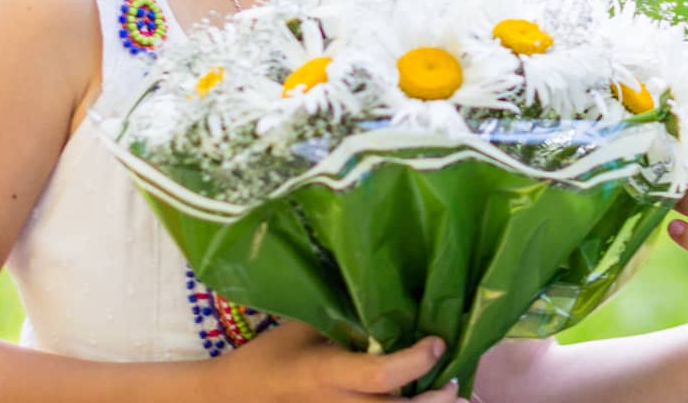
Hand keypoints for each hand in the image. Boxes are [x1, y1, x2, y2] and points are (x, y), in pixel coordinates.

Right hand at [214, 319, 468, 401]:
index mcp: (325, 374)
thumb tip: (393, 295)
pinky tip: (416, 400)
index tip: (438, 342)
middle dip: (434, 402)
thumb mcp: (303, 328)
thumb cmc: (269, 356)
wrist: (233, 399)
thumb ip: (346, 319)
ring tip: (445, 394)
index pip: (379, 375)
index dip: (416, 361)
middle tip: (454, 380)